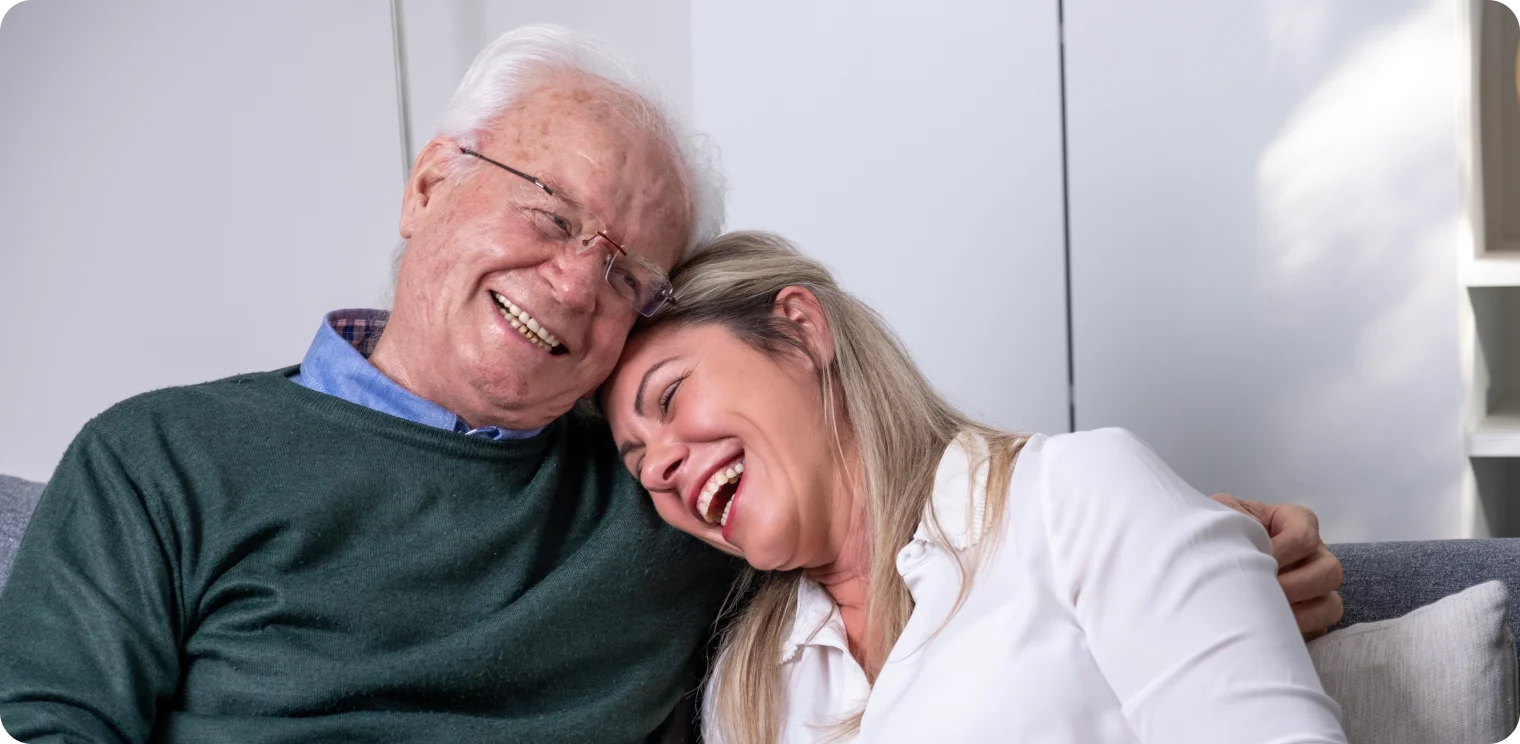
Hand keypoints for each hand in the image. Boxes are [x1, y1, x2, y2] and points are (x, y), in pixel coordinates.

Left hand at [1211, 494, 1343, 639]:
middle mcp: (1314, 556)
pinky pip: (1318, 632)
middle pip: (1330, 572)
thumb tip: (1240, 549)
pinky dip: (1295, 634)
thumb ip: (1233, 518)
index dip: (1281, 551)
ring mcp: (1316, 590)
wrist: (1208, 560)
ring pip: (1331, 605)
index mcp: (1296, 523)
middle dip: (1295, 586)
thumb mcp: (1224, 514)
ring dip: (1300, 616)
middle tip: (1261, 595)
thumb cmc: (1219, 532)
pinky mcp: (1310, 620)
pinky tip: (1267, 632)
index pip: (1304, 536)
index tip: (1252, 559)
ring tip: (1265, 618)